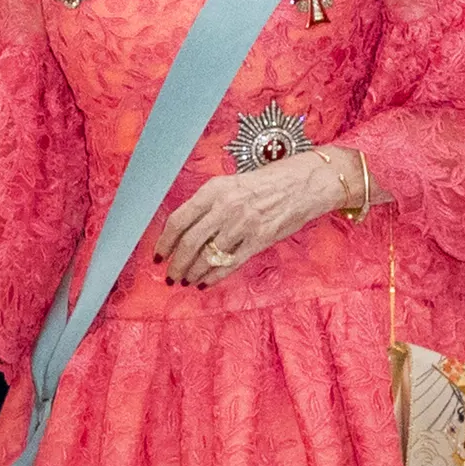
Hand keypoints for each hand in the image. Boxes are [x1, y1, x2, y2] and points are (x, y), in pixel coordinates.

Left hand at [156, 148, 376, 285]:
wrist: (305, 183)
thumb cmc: (267, 182)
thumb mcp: (232, 184)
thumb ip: (209, 204)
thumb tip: (186, 231)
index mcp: (214, 189)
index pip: (179, 219)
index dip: (165, 242)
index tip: (159, 255)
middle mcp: (225, 206)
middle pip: (189, 242)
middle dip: (176, 264)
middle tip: (171, 275)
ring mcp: (242, 224)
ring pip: (207, 257)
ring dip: (193, 273)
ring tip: (187, 281)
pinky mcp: (259, 240)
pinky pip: (229, 264)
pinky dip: (213, 277)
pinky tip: (205, 283)